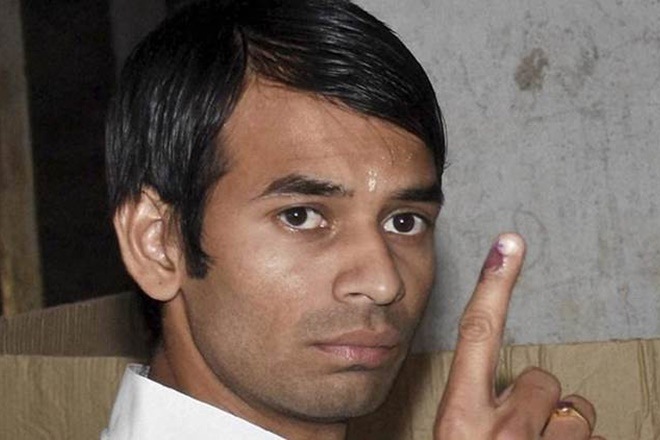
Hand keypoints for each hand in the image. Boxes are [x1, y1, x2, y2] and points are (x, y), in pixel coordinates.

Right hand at [434, 233, 603, 438]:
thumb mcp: (455, 439)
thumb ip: (473, 410)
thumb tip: (510, 393)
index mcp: (460, 420)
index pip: (478, 335)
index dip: (493, 285)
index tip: (507, 244)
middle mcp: (503, 433)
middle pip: (541, 379)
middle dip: (537, 402)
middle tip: (518, 435)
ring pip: (577, 411)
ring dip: (563, 431)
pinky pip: (599, 439)